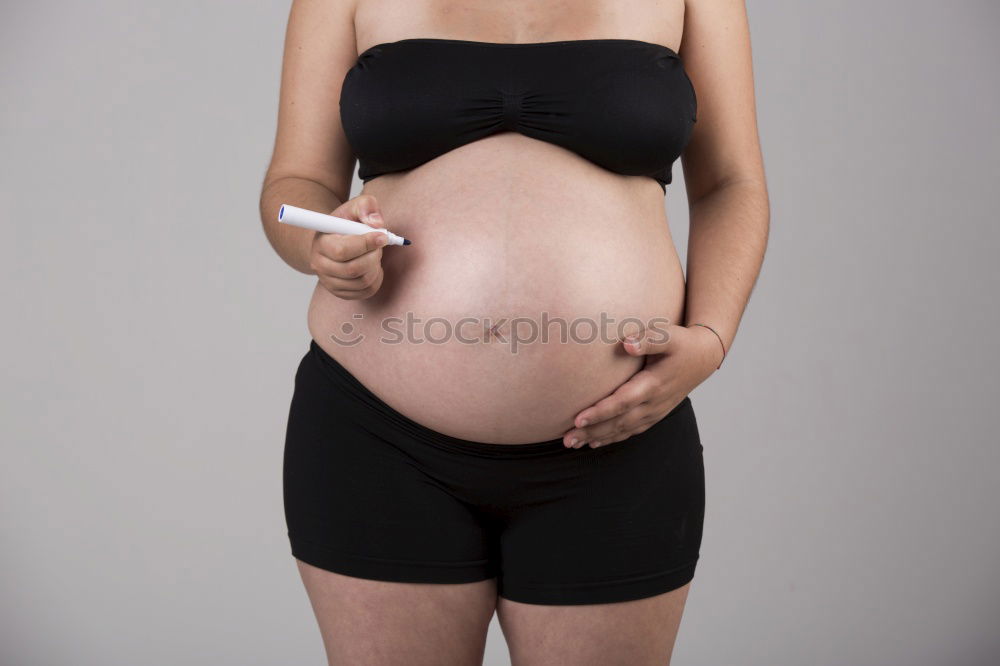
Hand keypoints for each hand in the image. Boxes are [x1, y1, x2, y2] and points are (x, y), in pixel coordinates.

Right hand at [309, 194, 389, 299]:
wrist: (334, 240)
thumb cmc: (345, 223)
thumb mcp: (354, 207)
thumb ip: (366, 206)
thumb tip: (377, 223)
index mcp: (320, 243)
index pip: (342, 250)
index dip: (366, 244)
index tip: (382, 236)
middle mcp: (320, 265)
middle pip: (353, 269)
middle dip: (373, 255)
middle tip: (379, 244)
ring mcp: (329, 282)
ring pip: (363, 281)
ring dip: (376, 266)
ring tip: (373, 253)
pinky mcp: (341, 292)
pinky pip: (367, 291)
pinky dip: (376, 278)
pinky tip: (372, 265)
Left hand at [562, 323, 722, 447]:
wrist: (704, 357)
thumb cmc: (682, 343)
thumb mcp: (669, 335)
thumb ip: (648, 339)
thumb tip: (626, 343)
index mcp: (654, 384)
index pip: (623, 402)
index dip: (601, 412)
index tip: (579, 419)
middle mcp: (654, 403)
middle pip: (619, 422)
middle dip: (592, 432)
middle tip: (567, 439)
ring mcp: (655, 411)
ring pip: (623, 430)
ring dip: (598, 438)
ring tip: (572, 444)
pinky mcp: (655, 414)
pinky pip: (632, 430)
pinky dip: (613, 438)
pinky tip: (594, 442)